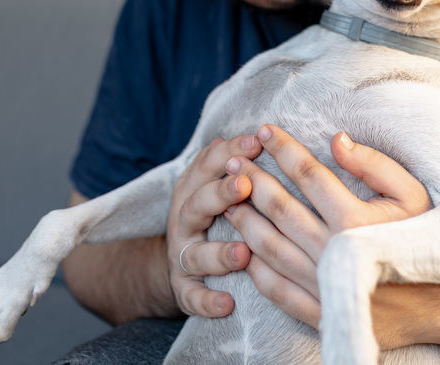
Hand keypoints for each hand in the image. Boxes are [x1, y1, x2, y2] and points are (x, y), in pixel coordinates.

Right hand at [166, 134, 262, 316]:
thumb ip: (232, 163)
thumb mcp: (216, 184)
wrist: (180, 261)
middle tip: (245, 185)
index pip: (208, 165)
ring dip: (218, 254)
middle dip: (220, 194)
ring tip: (243, 253)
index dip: (230, 152)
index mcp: (194, 189)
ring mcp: (182, 254)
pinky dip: (207, 301)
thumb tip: (259, 135)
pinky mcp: (183, 288)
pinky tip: (228, 304)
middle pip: (197, 204)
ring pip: (195, 254)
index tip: (257, 142)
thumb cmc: (214, 214)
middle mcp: (184, 220)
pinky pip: (191, 297)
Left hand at [223, 124, 431, 329]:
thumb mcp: (413, 195)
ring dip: (245, 220)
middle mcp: (333, 251)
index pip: (309, 174)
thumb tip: (337, 139)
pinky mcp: (319, 312)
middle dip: (252, 180)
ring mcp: (322, 284)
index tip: (264, 131)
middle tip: (232, 161)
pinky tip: (243, 248)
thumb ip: (374, 165)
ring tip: (229, 198)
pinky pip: (276, 289)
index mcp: (355, 219)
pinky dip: (255, 267)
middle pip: (280, 209)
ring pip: (269, 247)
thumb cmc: (426, 240)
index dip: (283, 149)